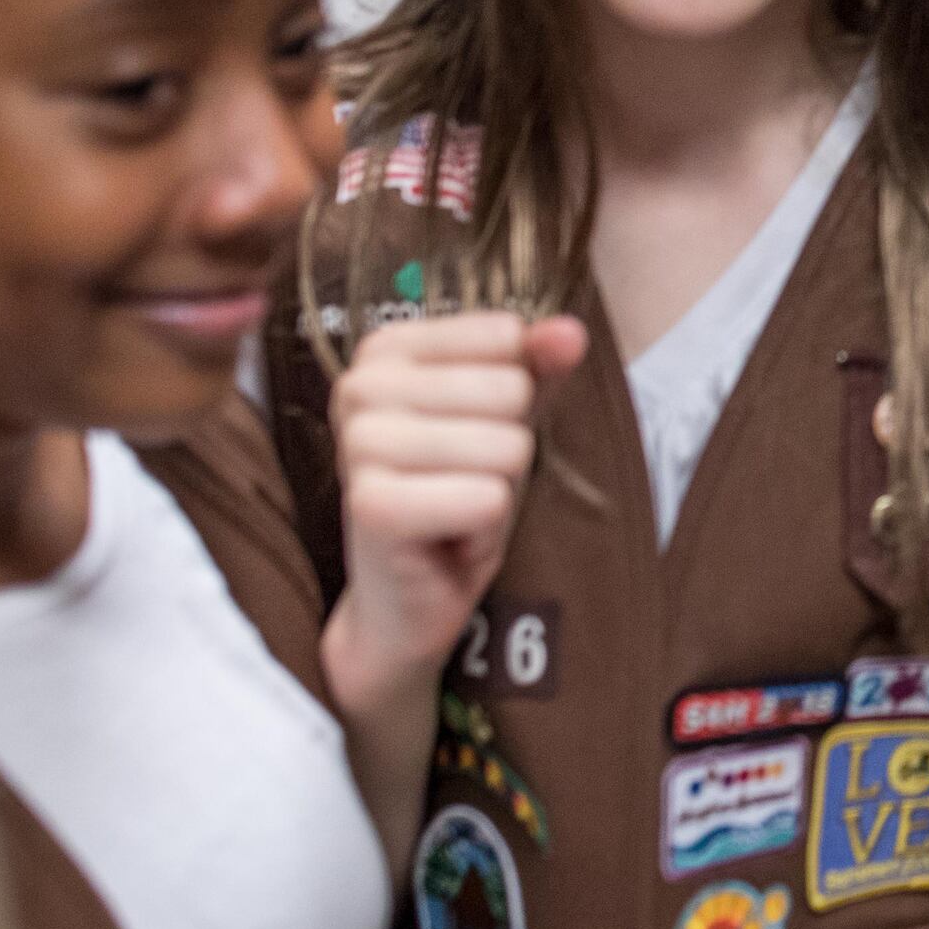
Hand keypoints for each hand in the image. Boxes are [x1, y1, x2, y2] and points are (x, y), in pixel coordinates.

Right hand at [320, 308, 581, 711]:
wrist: (410, 597)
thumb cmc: (454, 493)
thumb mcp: (504, 418)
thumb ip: (538, 366)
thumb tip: (571, 331)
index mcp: (383, 349)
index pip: (504, 335)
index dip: (513, 395)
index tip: (467, 433)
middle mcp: (357, 386)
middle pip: (510, 391)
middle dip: (507, 449)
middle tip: (463, 482)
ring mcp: (358, 444)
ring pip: (505, 446)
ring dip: (497, 490)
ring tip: (456, 509)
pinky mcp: (372, 506)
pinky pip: (489, 497)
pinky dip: (486, 528)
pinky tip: (449, 538)